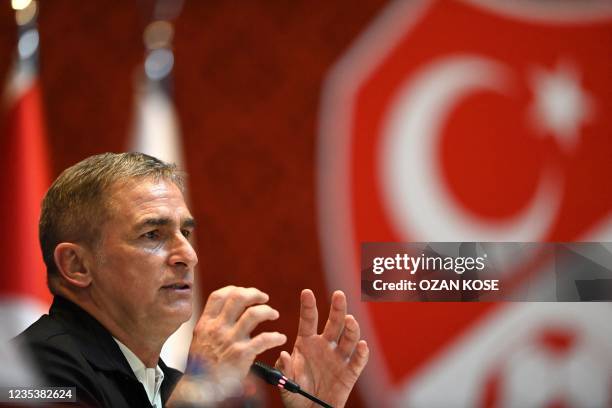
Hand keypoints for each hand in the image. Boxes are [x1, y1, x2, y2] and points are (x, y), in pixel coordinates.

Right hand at [188, 286, 286, 378]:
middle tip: (264, 298)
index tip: (244, 292)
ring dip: (268, 311)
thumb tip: (225, 312)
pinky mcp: (242, 354)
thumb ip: (211, 325)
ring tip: (274, 314)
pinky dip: (275, 337)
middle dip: (254, 294)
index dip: (234, 289)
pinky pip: (264, 339)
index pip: (219, 295)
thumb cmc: (200, 367)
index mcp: (206, 323)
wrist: (197, 390)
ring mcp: (230, 340)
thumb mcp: (199, 340)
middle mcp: (217, 328)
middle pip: (238, 298)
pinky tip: (280, 338)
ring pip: (253, 314)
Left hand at [276, 290, 368, 407]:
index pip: (308, 320)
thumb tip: (284, 354)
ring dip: (350, 328)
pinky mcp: (350, 372)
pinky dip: (361, 353)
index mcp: (306, 342)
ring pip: (348, 338)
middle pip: (333, 323)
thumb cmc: (296, 394)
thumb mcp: (285, 382)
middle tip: (338, 294)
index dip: (308, 306)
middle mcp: (324, 345)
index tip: (306, 292)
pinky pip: (357, 361)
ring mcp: (338, 357)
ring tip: (349, 320)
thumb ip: (284, 368)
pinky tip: (361, 345)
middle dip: (337, 308)